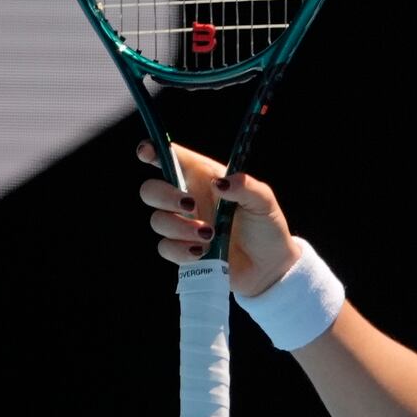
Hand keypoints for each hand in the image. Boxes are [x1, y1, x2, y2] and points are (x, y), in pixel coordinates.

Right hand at [136, 140, 301, 296]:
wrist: (270, 265)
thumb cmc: (266, 226)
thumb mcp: (264, 201)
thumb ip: (246, 186)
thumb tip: (221, 183)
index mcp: (205, 179)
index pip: (173, 159)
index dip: (154, 151)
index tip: (146, 152)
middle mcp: (190, 200)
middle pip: (151, 190)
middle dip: (164, 195)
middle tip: (190, 205)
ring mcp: (184, 226)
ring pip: (158, 221)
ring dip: (181, 227)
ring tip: (210, 235)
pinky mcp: (183, 251)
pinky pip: (166, 248)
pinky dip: (182, 250)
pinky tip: (203, 251)